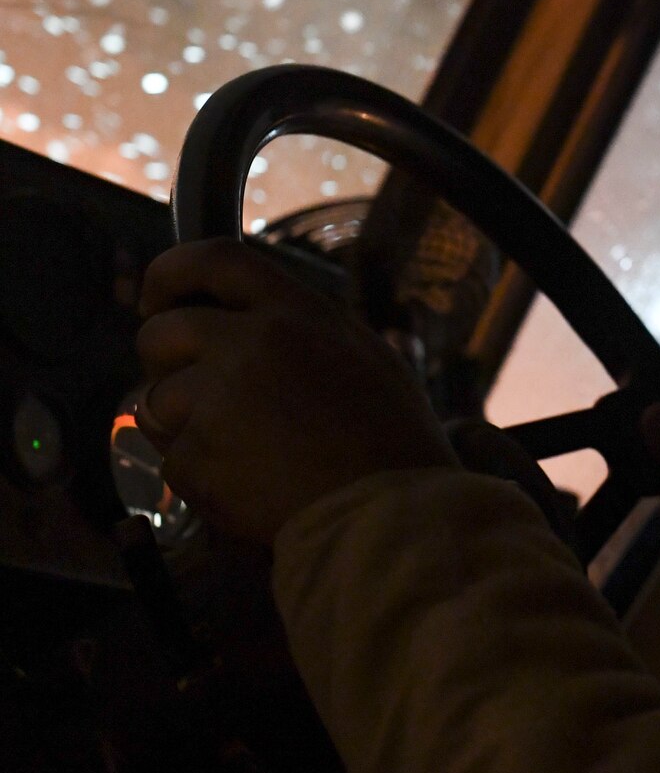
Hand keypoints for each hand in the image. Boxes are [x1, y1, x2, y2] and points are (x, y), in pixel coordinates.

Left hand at [135, 238, 457, 544]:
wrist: (388, 513)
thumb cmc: (391, 440)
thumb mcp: (364, 355)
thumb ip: (301, 329)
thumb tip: (247, 321)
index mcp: (296, 312)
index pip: (212, 259)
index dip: (170, 274)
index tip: (157, 298)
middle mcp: (250, 344)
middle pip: (160, 333)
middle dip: (165, 363)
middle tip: (198, 393)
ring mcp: (219, 400)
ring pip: (155, 401)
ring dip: (182, 426)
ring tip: (240, 451)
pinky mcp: (198, 456)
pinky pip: (172, 460)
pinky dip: (199, 477)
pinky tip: (248, 485)